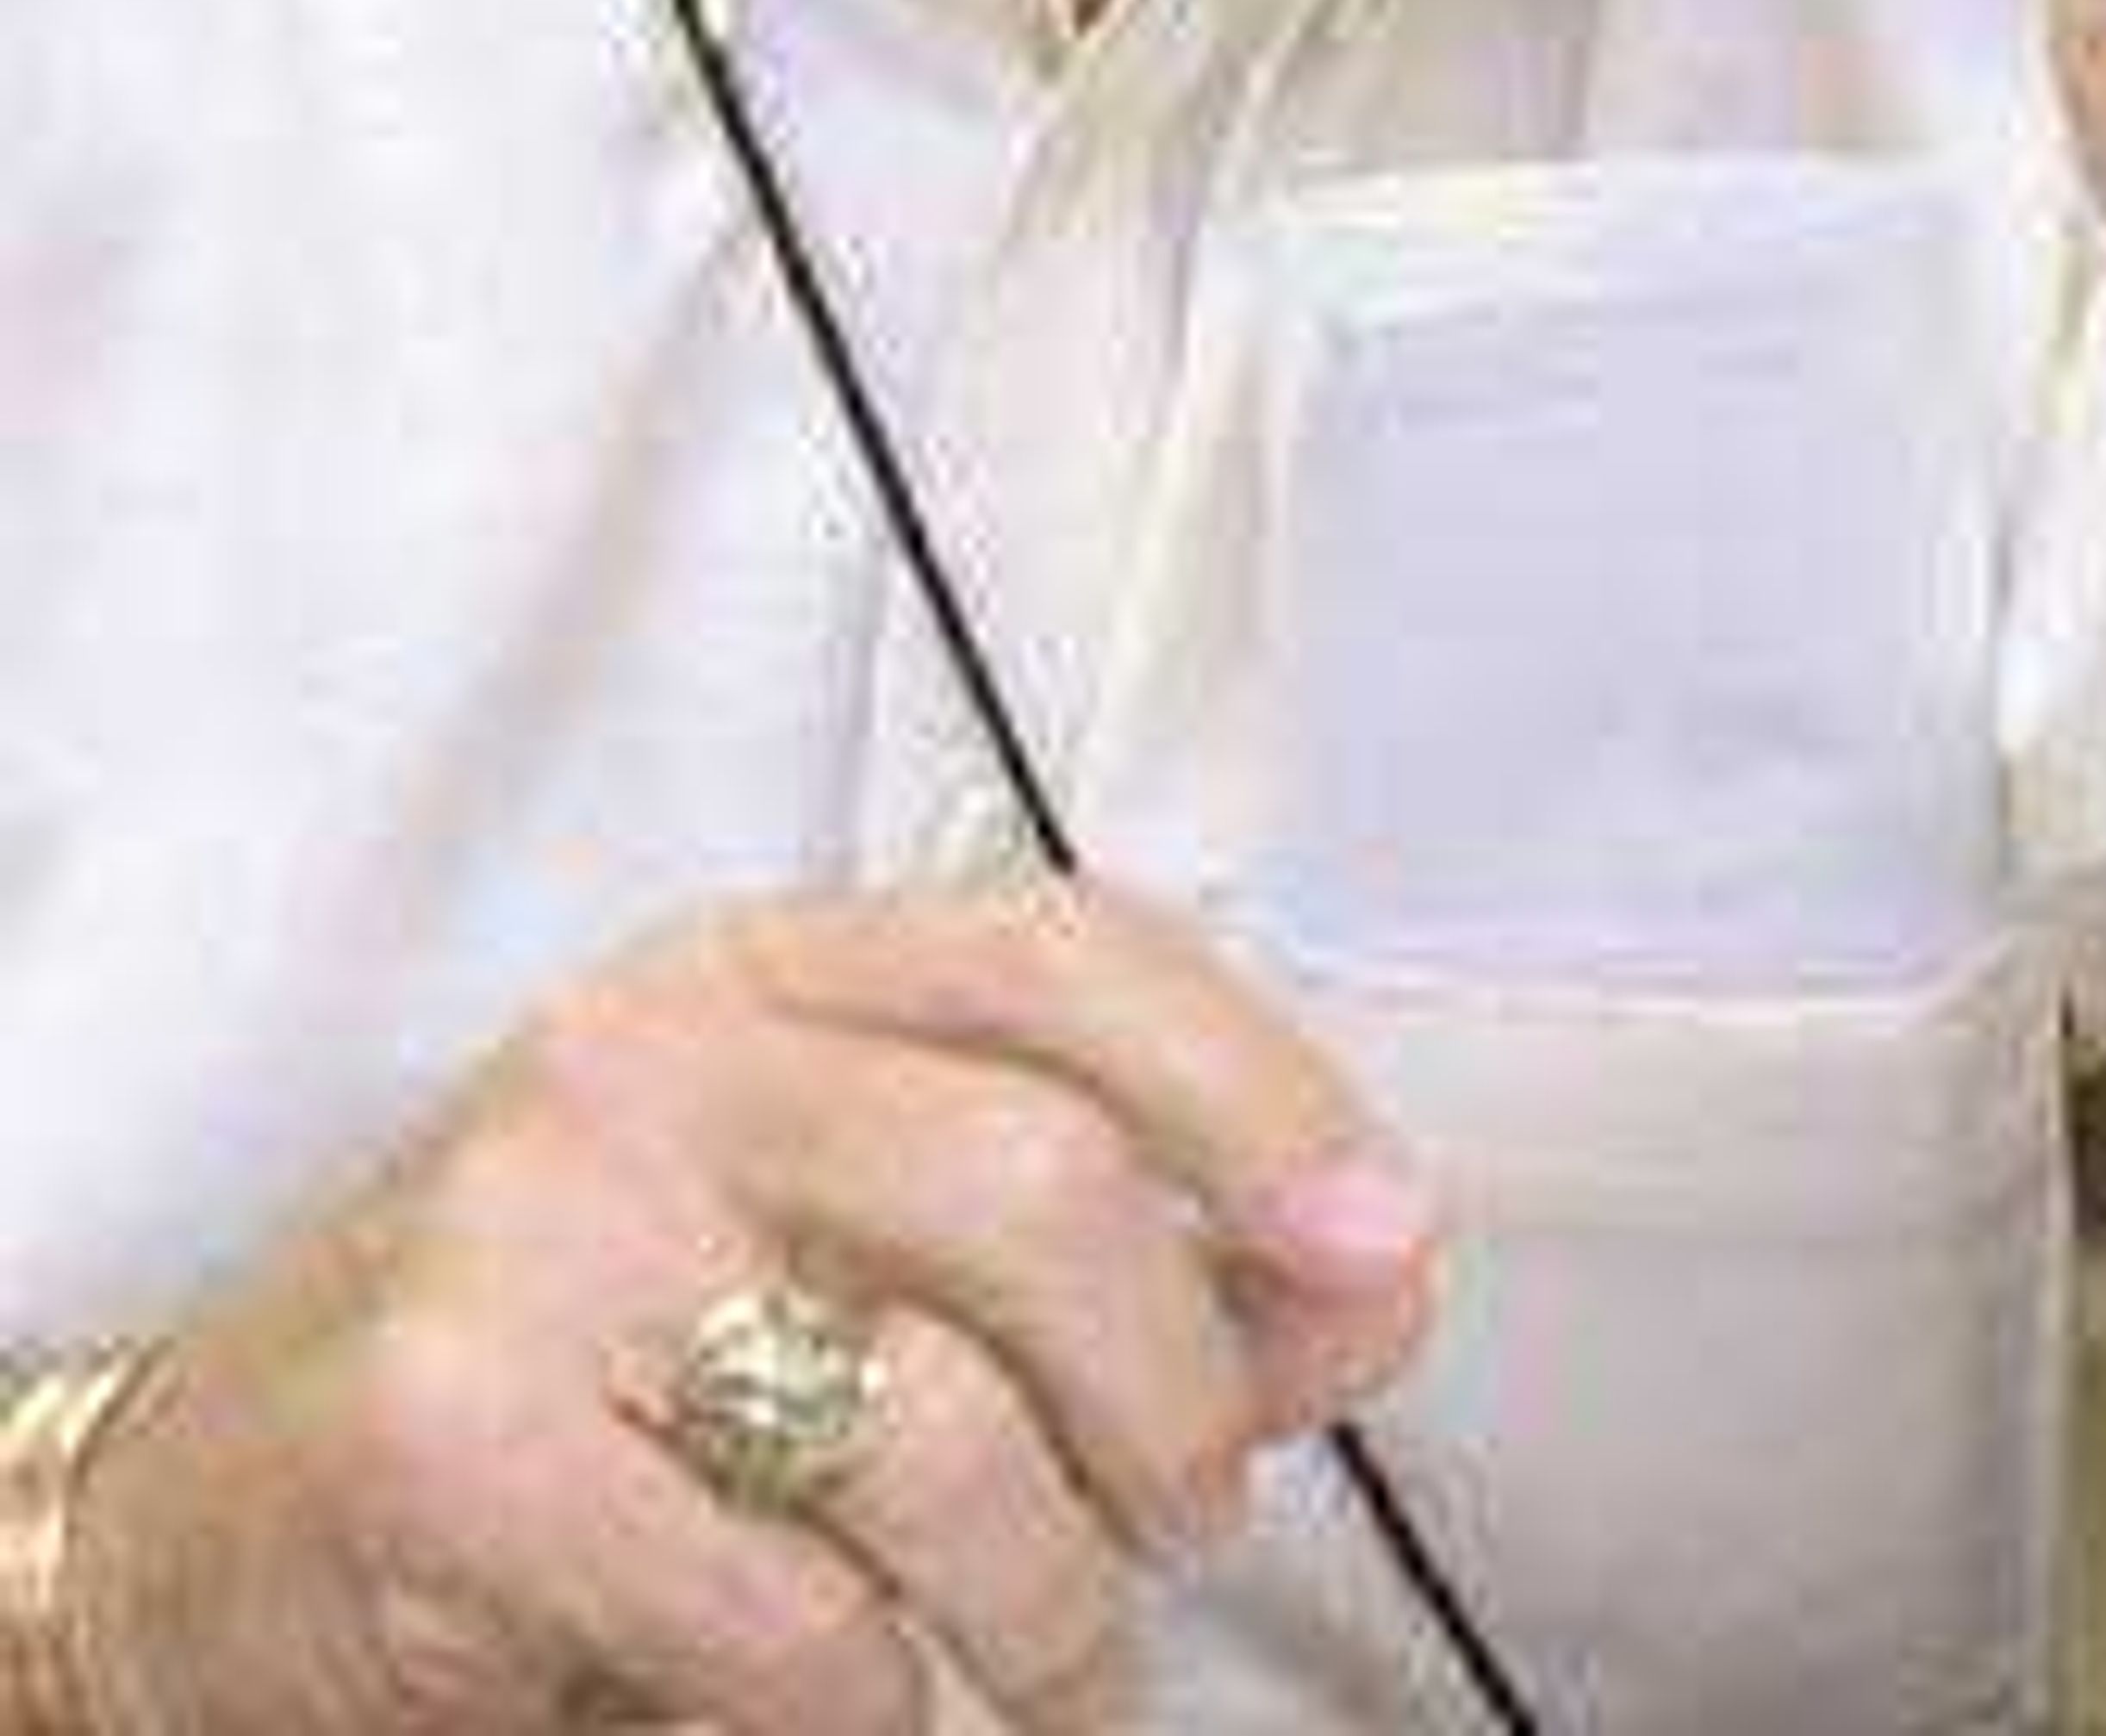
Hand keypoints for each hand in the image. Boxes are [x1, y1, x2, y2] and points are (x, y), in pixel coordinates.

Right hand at [65, 877, 1437, 1734]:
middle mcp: (651, 1057)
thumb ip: (1130, 1257)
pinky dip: (880, 1703)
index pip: (1069, 951)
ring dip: (1051, 1596)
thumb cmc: (587, 1365)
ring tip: (1051, 1650)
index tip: (1383, 1242)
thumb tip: (1381, 1281)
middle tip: (1190, 1515)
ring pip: (935, 1424)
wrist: (216, 1502)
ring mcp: (538, 1236)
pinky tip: (878, 1707)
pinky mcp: (456, 1441)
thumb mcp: (839, 1247)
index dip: (1259, 1089)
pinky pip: (782, 1613)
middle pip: (1038, 1184)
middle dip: (1177, 1391)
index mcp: (764, 969)